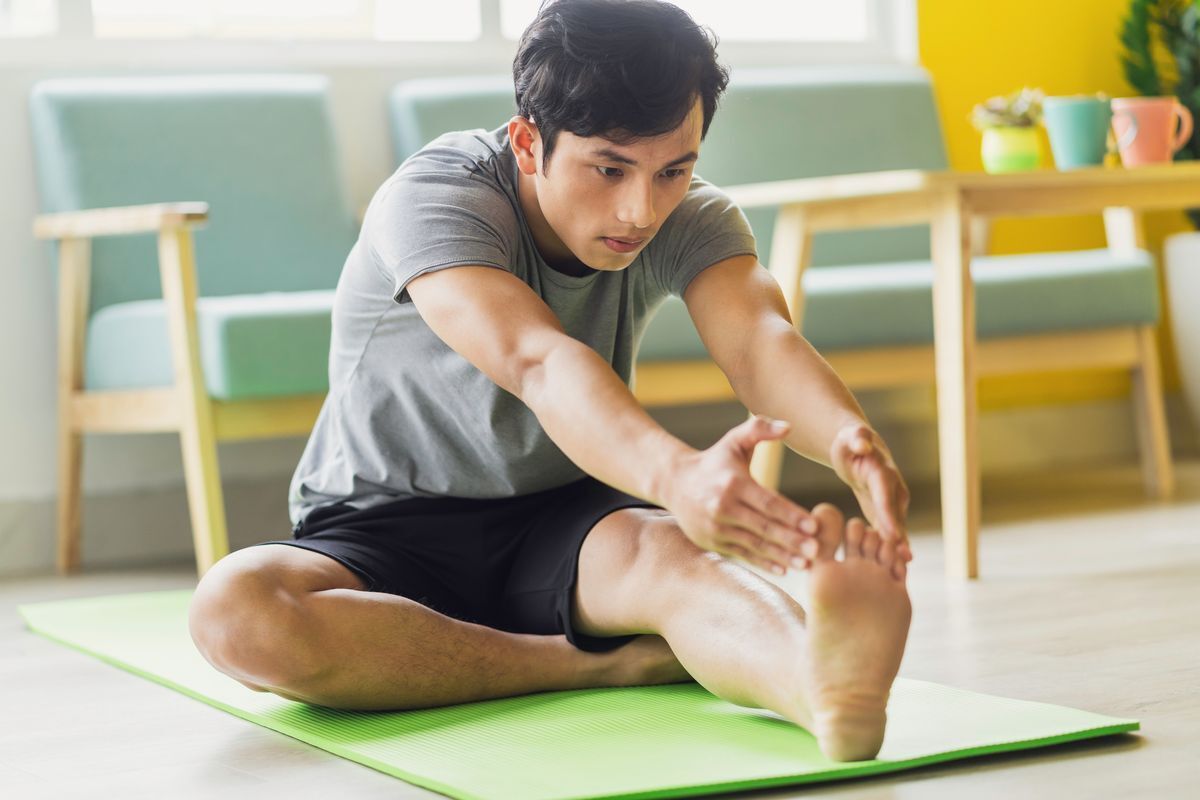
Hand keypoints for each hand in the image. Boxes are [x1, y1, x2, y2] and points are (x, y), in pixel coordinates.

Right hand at [661, 415, 819, 574]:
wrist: (675, 482)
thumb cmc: (715, 460)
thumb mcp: (734, 440)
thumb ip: (760, 428)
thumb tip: (789, 427)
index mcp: (733, 483)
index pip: (768, 502)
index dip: (791, 515)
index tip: (814, 525)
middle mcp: (723, 507)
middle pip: (764, 527)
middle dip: (791, 540)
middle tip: (817, 549)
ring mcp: (716, 527)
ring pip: (754, 544)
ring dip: (782, 555)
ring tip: (806, 563)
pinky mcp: (712, 542)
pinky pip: (742, 554)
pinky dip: (763, 563)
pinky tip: (783, 569)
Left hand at [829, 422, 911, 565]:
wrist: (859, 450)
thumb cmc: (850, 443)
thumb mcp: (850, 438)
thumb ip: (857, 438)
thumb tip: (862, 442)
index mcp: (882, 472)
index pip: (885, 494)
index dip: (889, 514)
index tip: (892, 533)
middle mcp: (893, 488)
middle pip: (896, 514)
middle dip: (899, 536)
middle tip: (902, 559)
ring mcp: (893, 501)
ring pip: (897, 526)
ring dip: (899, 546)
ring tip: (902, 569)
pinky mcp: (886, 511)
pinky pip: (891, 530)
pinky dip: (893, 548)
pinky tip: (896, 568)